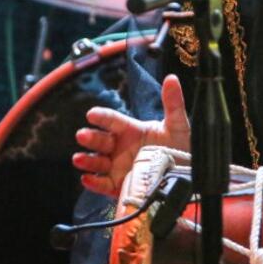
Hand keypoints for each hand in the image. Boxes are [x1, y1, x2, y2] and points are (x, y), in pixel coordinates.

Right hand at [72, 74, 190, 196]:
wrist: (184, 174)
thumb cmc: (179, 147)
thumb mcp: (178, 125)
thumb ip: (173, 103)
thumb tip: (172, 78)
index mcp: (132, 131)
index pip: (113, 121)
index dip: (102, 117)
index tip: (92, 114)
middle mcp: (121, 148)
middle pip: (101, 141)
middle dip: (91, 138)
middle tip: (82, 135)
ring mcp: (118, 167)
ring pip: (98, 162)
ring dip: (87, 160)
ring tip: (78, 159)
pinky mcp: (119, 185)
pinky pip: (103, 185)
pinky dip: (94, 183)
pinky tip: (87, 179)